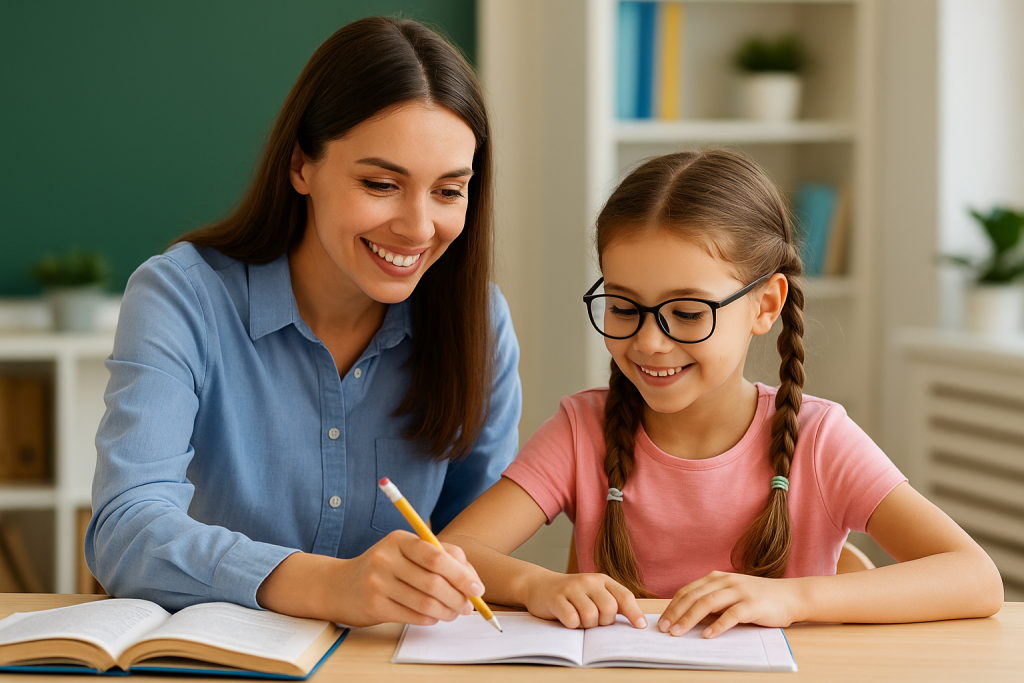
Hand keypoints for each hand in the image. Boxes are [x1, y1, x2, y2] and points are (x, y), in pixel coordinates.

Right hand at [334, 530, 485, 626]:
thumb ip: (443, 557)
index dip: (461, 574)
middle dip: (458, 597)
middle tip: (469, 606)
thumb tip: (473, 580)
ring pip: (425, 602)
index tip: (477, 588)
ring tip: (454, 613)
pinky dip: (430, 619)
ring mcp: (377, 582)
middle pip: (433, 581)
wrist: (341, 586)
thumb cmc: (386, 568)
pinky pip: (413, 616)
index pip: (436, 556)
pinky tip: (434, 616)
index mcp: (400, 540)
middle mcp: (386, 558)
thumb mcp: (409, 552)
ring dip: (446, 611)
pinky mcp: (374, 605)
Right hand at [521, 571, 646, 629]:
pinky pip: (572, 620)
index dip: (634, 613)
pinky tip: (567, 619)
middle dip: (603, 622)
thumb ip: (613, 603)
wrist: (539, 585)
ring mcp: (571, 588)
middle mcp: (588, 581)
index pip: (624, 596)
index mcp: (602, 580)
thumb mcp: (594, 593)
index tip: (640, 626)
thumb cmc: (572, 595)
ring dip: (586, 625)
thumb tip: (638, 622)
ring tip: (579, 619)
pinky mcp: (556, 598)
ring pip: (590, 616)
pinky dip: (572, 625)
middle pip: (609, 609)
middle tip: (594, 620)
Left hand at [658, 571, 802, 637]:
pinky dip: (717, 626)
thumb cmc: (758, 598)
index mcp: (717, 577)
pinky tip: (707, 636)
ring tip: (679, 633)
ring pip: (707, 604)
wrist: (790, 596)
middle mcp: (725, 581)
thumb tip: (687, 616)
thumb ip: (713, 600)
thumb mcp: (731, 593)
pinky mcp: (752, 604)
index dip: (673, 606)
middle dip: (676, 614)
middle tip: (665, 629)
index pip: (688, 591)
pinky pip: (730, 615)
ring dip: (690, 619)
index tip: (662, 621)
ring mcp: (739, 591)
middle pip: (694, 597)